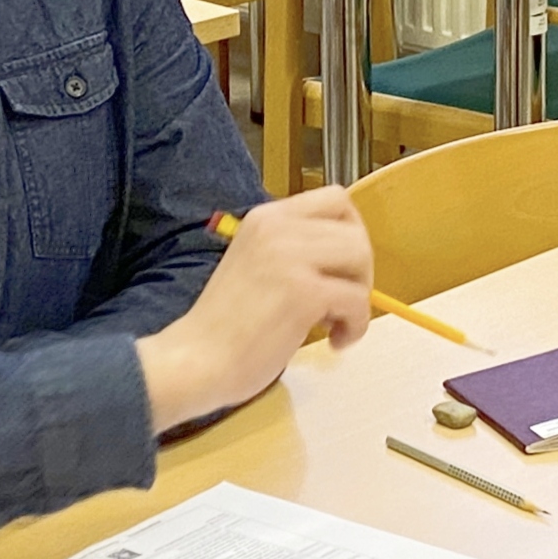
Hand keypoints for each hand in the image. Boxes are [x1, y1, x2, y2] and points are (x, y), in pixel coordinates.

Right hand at [139, 190, 376, 432]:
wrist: (196, 360)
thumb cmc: (225, 324)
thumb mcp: (255, 262)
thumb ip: (292, 249)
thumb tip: (345, 256)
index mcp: (265, 217)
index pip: (335, 198)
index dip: (351, 231)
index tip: (342, 266)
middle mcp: (277, 227)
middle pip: (354, 231)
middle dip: (360, 270)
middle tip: (341, 302)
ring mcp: (289, 257)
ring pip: (361, 257)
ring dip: (359, 295)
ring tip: (335, 322)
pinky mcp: (303, 292)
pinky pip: (357, 299)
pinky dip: (356, 325)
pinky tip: (335, 341)